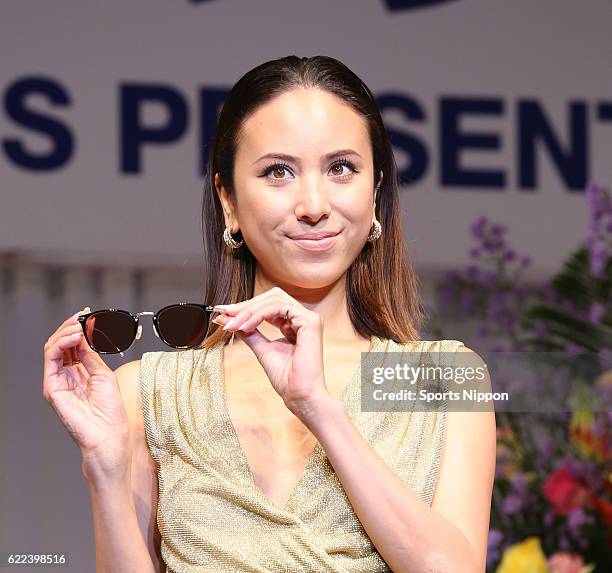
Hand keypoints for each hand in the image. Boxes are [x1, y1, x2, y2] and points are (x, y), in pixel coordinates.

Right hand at [42, 307, 130, 480]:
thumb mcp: (103, 374)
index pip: (73, 345)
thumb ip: (91, 354)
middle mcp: (66, 375)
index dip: (79, 328)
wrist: (108, 434)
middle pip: (61, 344)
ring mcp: (57, 381)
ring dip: (66, 332)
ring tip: (80, 326)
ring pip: (53, 348)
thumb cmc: (110, 410)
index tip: (88, 314)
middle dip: (70, 327)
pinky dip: (62, 344)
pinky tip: (76, 337)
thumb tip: (85, 334)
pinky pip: (51, 359)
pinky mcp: (52, 388)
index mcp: (80, 372)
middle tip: (82, 317)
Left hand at [213, 287, 329, 416]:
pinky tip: (246, 326)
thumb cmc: (287, 379)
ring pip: (274, 299)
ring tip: (233, 323)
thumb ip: (250, 333)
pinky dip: (259, 314)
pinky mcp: (310, 321)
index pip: (269, 305)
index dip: (246, 307)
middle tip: (225, 314)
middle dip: (246, 305)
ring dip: (249, 310)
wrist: (300, 396)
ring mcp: (309, 318)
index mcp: (295, 324)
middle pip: (272, 297)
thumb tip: (229, 321)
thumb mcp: (263, 350)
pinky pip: (279, 307)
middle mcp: (303, 318)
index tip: (224, 314)